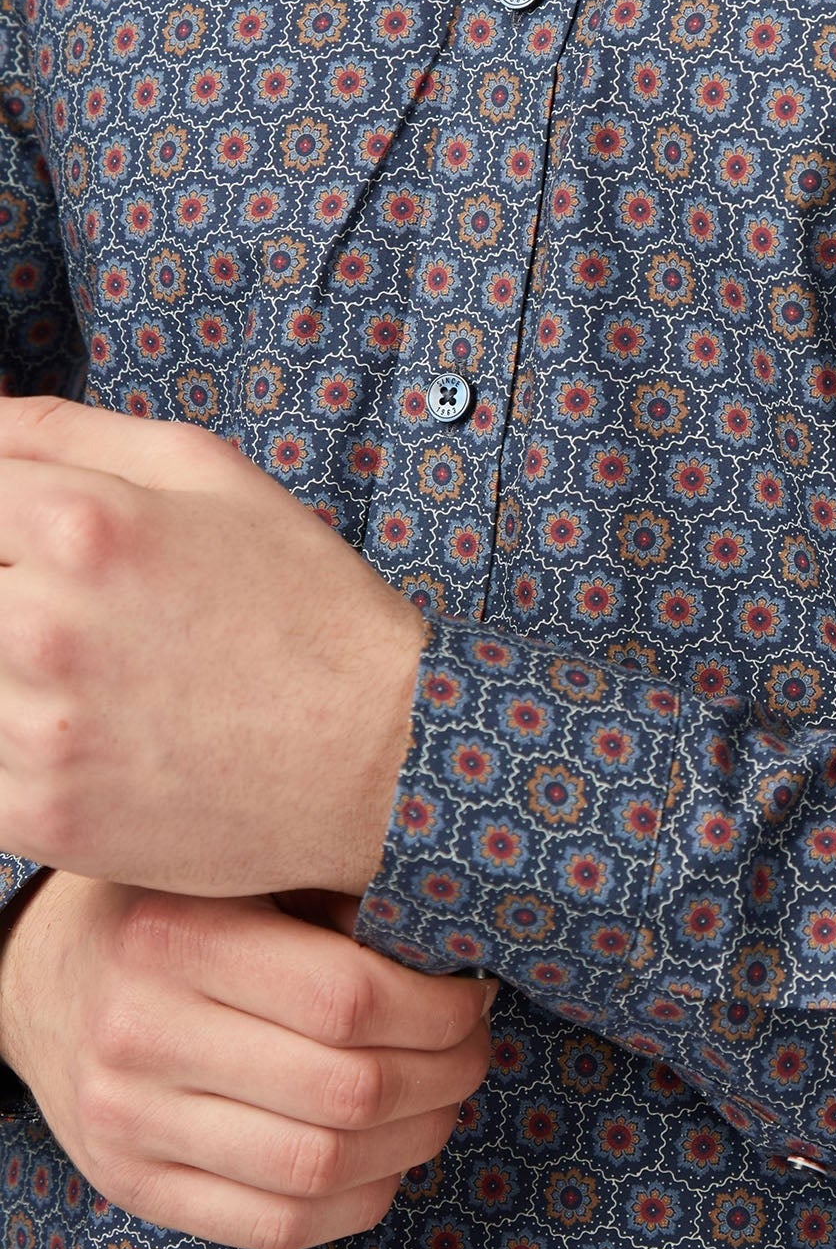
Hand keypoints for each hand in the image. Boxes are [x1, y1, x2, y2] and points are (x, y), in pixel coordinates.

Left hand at [0, 395, 427, 896]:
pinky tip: (76, 738)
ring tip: (89, 678)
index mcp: (80, 526)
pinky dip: (8, 749)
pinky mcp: (42, 817)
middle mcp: (46, 626)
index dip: (3, 526)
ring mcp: (40, 730)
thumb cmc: (305, 610)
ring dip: (7, 674)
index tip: (30, 553)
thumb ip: (63, 431)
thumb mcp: (208, 474)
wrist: (385, 762)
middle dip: (9, 595)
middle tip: (75, 623)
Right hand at [0, 871, 494, 1248]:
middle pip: (349, 1091)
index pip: (351, 1000)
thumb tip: (460, 948)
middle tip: (472, 1049)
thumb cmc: (173, 910)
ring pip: (323, 1169)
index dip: (440, 1009)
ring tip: (442, 1099)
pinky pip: (280, 1226)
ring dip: (416, 1140)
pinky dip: (362, 1198)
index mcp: (176, 938)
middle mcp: (141, 1036)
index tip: (471, 994)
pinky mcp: (132, 1188)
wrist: (38, 979)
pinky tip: (387, 1153)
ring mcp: (129, 1125)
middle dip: (447, 1075)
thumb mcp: (238, 870)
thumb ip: (336, 897)